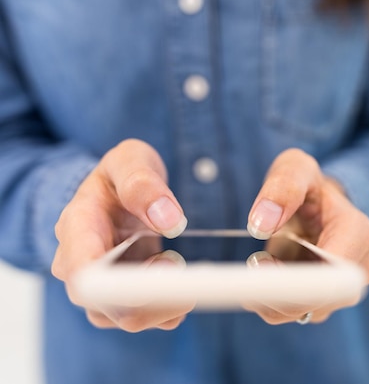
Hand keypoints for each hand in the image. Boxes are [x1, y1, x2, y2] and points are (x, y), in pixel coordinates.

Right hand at [51, 139, 191, 331]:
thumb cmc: (118, 177)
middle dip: (157, 294)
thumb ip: (143, 183)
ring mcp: (98, 288)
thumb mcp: (129, 160)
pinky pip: (148, 318)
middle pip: (110, 307)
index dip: (123, 285)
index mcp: (76, 228)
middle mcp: (79, 267)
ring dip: (168, 301)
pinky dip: (173, 306)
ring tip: (179, 261)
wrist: (113, 195)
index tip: (167, 262)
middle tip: (180, 260)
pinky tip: (182, 277)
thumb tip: (169, 220)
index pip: (84, 275)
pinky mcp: (121, 300)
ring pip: (130, 318)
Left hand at [245, 148, 368, 323]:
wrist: (319, 205)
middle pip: (319, 300)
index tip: (258, 261)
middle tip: (254, 261)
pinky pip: (298, 313)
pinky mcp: (329, 301)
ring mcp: (347, 288)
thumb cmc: (309, 186)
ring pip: (304, 311)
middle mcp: (361, 266)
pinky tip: (269, 273)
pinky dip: (273, 300)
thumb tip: (263, 221)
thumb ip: (282, 187)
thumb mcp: (295, 169)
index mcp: (357, 232)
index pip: (332, 276)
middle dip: (277, 289)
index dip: (292, 280)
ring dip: (271, 295)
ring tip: (260, 261)